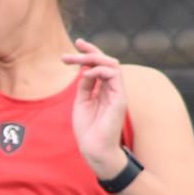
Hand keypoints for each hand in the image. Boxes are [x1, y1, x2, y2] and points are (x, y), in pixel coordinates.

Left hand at [62, 38, 128, 177]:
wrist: (94, 149)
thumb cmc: (87, 130)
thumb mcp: (81, 102)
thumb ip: (85, 86)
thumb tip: (84, 70)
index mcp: (103, 89)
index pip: (99, 65)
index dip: (89, 53)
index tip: (76, 45)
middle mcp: (113, 89)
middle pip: (106, 61)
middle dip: (89, 52)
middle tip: (73, 48)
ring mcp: (118, 93)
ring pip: (112, 64)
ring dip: (93, 58)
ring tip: (75, 60)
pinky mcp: (120, 99)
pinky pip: (114, 76)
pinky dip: (99, 71)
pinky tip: (85, 75)